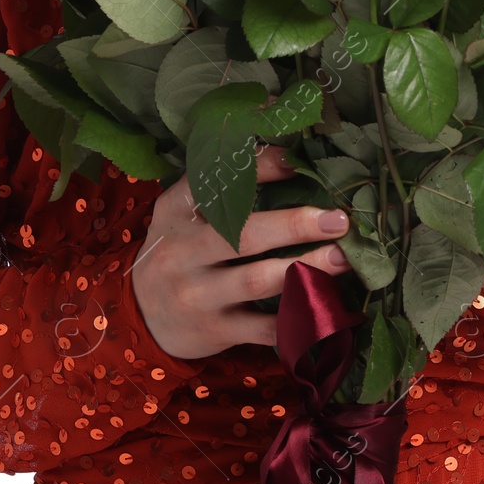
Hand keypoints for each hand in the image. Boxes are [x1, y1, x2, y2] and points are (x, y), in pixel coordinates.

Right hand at [130, 143, 351, 360]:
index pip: (217, 182)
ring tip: (343, 258)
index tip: (297, 161)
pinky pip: (262, 328)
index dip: (260, 169)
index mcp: (177, 210)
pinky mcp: (215, 331)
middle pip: (244, 235)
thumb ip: (220, 182)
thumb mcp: (182, 210)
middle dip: (295, 225)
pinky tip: (325, 307)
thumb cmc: (177, 249)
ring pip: (258, 281)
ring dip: (305, 268)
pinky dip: (295, 319)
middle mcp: (185, 252)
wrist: (140, 315)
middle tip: (337, 219)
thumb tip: (285, 152)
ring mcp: (199, 295)